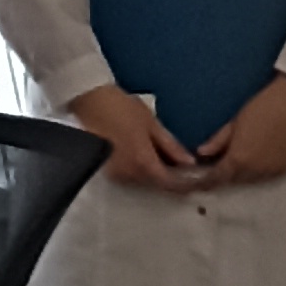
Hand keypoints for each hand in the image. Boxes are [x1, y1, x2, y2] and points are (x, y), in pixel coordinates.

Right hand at [67, 83, 200, 193]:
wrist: (85, 101)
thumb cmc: (120, 107)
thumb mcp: (149, 123)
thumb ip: (170, 145)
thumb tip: (189, 163)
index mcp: (142, 163)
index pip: (170, 183)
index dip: (187, 184)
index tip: (200, 180)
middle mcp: (128, 176)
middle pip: (157, 185)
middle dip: (174, 180)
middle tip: (190, 170)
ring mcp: (115, 176)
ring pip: (144, 182)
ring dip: (159, 176)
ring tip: (174, 164)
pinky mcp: (106, 172)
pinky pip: (131, 177)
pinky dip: (144, 171)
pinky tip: (152, 161)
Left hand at [192, 72, 285, 190]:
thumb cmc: (264, 106)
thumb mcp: (235, 122)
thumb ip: (218, 141)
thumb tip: (202, 153)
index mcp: (239, 160)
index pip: (217, 178)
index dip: (205, 181)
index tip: (198, 179)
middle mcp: (256, 171)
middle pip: (234, 181)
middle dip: (224, 176)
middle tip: (216, 167)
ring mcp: (273, 171)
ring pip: (251, 181)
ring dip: (241, 175)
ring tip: (237, 162)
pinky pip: (267, 176)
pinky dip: (258, 172)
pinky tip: (255, 161)